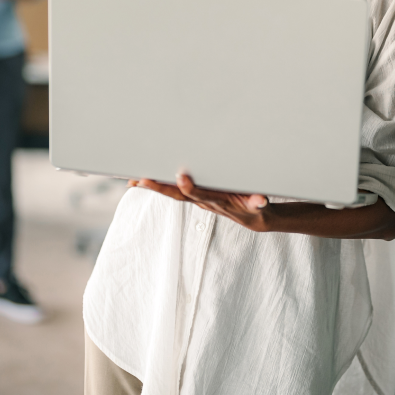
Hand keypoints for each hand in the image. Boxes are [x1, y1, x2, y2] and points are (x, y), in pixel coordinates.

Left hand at [128, 173, 269, 230]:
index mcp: (217, 201)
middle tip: (142, 180)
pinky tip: (142, 182)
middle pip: (178, 195)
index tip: (181, 176)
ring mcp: (198, 199)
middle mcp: (204, 201)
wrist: (252, 218)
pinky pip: (175, 190)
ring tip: (133, 180)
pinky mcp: (197, 195)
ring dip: (153, 187)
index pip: (199, 194)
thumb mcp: (259, 207)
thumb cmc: (254, 208)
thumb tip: (261, 200)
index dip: (190, 187)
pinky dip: (158, 186)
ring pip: (172, 193)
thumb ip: (258, 203)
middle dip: (160, 188)